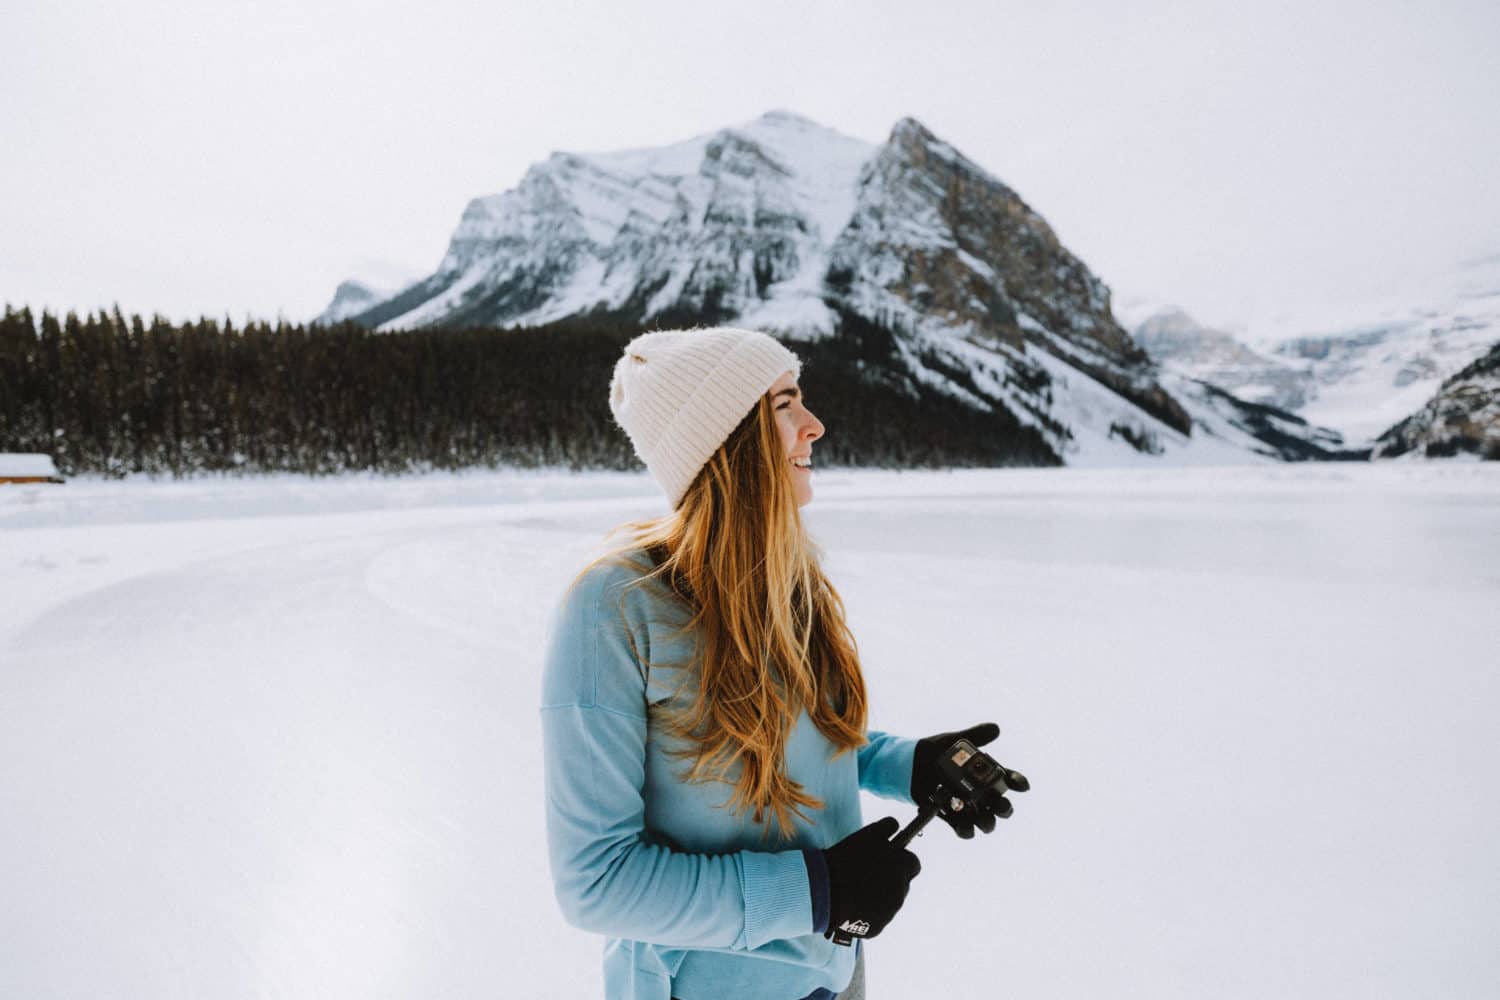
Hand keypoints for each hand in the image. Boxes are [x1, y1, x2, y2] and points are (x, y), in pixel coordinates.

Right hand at [822, 817, 921, 940]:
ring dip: (879, 895)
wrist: (825, 892)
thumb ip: (887, 826)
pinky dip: (869, 912)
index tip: (886, 859)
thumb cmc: (846, 860)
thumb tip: (897, 825)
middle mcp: (901, 892)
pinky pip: (877, 918)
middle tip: (867, 874)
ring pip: (889, 901)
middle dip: (889, 878)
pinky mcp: (877, 927)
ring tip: (856, 889)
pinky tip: (852, 904)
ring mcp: (890, 912)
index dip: (900, 860)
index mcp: (902, 868)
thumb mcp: (867, 834)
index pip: (913, 863)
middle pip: (902, 883)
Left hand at [912, 722, 1028, 837]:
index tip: (1021, 786)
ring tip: (985, 822)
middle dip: (1004, 808)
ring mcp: (967, 805)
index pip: (1008, 779)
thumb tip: (996, 728)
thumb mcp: (953, 741)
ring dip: (988, 823)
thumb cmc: (934, 750)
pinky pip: (963, 828)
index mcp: (985, 772)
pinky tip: (965, 827)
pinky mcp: (952, 816)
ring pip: (985, 819)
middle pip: (1000, 804)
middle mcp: (980, 791)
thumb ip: (974, 736)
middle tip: (1001, 807)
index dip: (1017, 782)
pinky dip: (965, 830)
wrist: (907, 764)